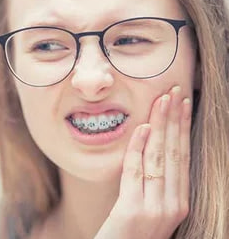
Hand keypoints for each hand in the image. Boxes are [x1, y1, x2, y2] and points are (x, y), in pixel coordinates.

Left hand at [94, 86, 191, 238]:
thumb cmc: (132, 233)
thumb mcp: (150, 205)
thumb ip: (153, 181)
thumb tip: (150, 143)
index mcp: (179, 202)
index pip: (184, 157)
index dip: (184, 128)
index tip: (183, 103)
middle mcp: (173, 205)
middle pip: (175, 153)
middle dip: (175, 119)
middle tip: (175, 92)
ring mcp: (155, 209)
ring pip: (159, 158)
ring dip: (160, 126)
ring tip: (162, 101)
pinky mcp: (133, 212)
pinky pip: (136, 172)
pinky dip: (138, 148)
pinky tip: (142, 128)